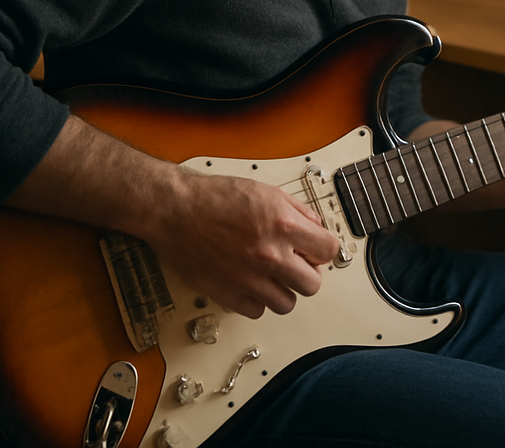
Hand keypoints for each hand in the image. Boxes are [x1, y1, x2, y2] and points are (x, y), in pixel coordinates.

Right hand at [147, 170, 339, 318]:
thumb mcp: (267, 192)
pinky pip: (257, 311)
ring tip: (271, 275)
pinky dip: (257, 300)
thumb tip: (316, 228)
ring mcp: (248, 278)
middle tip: (295, 264)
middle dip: (307, 273)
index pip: (328, 250)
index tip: (315, 250)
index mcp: (283, 226)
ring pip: (286, 304)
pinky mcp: (227, 295)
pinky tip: (250, 282)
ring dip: (283, 290)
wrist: (176, 210)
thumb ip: (298, 211)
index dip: (323, 250)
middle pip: (312, 284)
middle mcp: (269, 255)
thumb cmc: (216, 197)